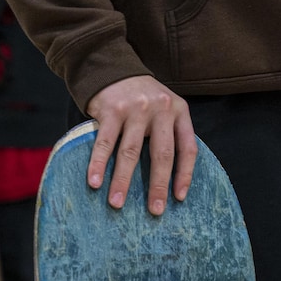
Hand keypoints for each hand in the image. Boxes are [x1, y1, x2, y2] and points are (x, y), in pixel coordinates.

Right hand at [85, 75, 197, 215]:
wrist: (113, 69)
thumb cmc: (139, 100)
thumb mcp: (162, 110)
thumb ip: (167, 134)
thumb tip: (166, 178)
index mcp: (178, 111)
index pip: (187, 148)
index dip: (185, 175)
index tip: (178, 199)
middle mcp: (161, 109)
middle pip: (161, 154)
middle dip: (157, 185)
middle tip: (154, 210)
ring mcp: (135, 109)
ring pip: (130, 151)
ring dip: (122, 181)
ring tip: (116, 204)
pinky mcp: (111, 110)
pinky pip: (104, 143)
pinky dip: (97, 164)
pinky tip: (93, 182)